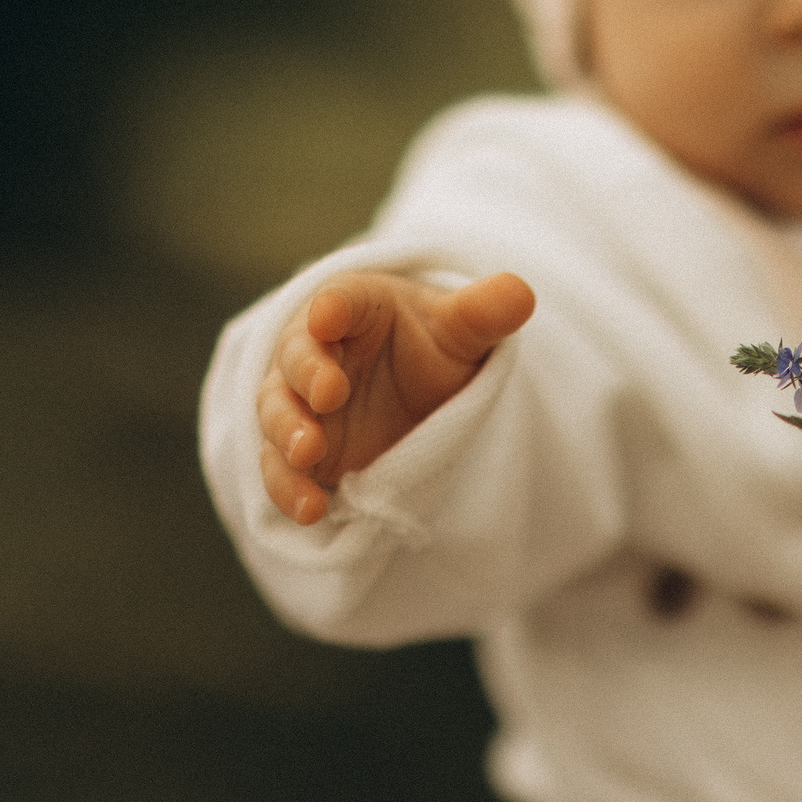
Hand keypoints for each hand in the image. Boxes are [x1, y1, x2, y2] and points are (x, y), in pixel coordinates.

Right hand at [257, 269, 536, 524]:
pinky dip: (289, 488)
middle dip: (308, 373)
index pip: (338, 300)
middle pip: (297, 356)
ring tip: (310, 452)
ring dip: (288, 431)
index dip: (333, 308)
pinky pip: (282, 470)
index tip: (330, 316)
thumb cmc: (430, 348)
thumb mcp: (460, 332)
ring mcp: (301, 405)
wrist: (415, 398)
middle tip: (329, 392)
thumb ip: (482, 314)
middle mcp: (313, 352)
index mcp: (350, 307)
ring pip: (278, 412)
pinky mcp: (300, 455)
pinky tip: (312, 509)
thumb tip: (522, 293)